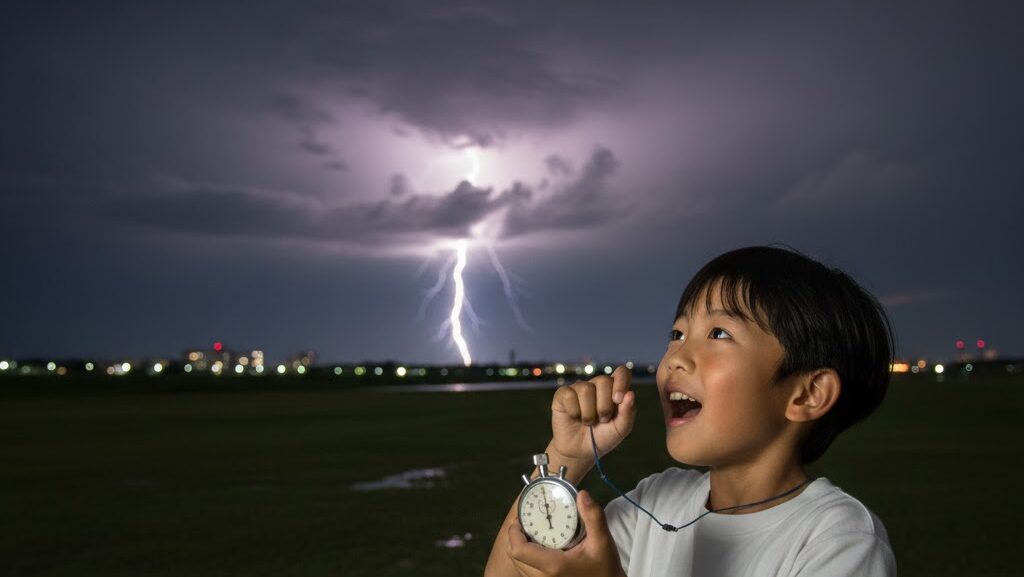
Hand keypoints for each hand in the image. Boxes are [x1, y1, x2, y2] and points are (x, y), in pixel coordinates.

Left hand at [507, 490, 625, 576]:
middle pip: (515, 557)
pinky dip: (527, 558)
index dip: (513, 533)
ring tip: (531, 532)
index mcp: (552, 565)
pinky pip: (527, 571)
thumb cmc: (605, 567)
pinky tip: (539, 547)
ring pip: (519, 566)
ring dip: (520, 548)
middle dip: (515, 538)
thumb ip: (593, 517)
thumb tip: (582, 494)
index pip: (518, 550)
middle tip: (526, 521)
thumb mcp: (603, 541)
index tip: (521, 518)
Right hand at [550, 366, 636, 463]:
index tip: (618, 400)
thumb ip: (628, 413)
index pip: (622, 372)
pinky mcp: (563, 394)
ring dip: (589, 413)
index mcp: (615, 389)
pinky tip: (574, 417)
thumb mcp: (620, 429)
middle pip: (604, 381)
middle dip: (604, 406)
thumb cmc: (602, 437)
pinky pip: (569, 395)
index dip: (621, 383)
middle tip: (602, 420)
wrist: (580, 451)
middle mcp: (597, 385)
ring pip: (586, 389)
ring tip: (588, 422)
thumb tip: (630, 394)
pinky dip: (574, 412)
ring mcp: (579, 388)